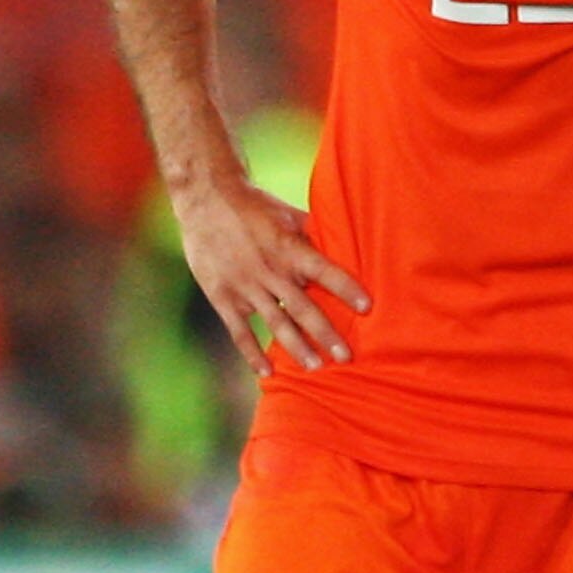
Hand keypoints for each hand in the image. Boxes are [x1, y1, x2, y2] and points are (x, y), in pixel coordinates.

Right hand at [173, 170, 370, 374]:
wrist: (205, 199)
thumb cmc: (253, 205)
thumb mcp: (287, 213)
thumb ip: (312, 234)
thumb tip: (346, 243)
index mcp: (288, 247)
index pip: (325, 271)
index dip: (346, 288)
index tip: (367, 307)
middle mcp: (269, 270)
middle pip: (303, 309)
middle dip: (326, 335)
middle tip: (345, 357)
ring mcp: (245, 286)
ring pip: (276, 324)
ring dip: (297, 348)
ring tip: (315, 368)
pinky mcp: (223, 297)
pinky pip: (240, 332)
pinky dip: (253, 354)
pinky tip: (267, 372)